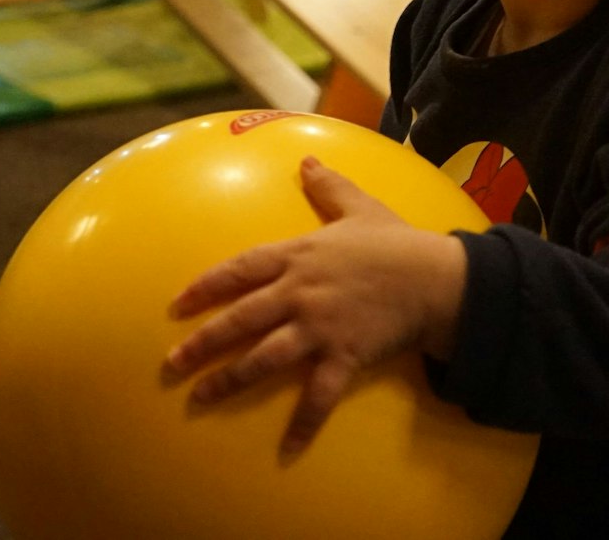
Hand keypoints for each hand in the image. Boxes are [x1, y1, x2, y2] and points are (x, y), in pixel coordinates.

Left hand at [163, 156, 467, 460]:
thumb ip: (329, 186)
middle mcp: (300, 292)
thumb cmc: (397, 242)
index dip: (205, 287)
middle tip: (172, 362)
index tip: (177, 304)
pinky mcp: (344, 356)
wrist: (437, 278)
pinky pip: (318, 395)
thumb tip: (307, 159)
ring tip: (200, 398)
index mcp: (299, 256)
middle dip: (203, 342)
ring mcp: (320, 326)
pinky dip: (303, 423)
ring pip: (264, 357)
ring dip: (229, 380)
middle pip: (240, 318)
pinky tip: (286, 448)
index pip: (239, 270)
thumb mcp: (360, 207)